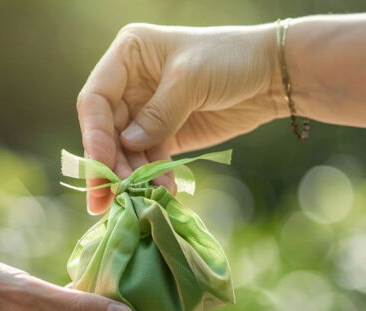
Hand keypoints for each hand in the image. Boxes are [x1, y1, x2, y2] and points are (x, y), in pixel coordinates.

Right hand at [77, 22, 284, 213]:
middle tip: (106, 198)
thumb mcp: (191, 78)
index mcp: (127, 56)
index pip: (95, 98)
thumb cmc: (231, 58)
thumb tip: (128, 145)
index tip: (101, 164)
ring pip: (125, 150)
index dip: (94, 133)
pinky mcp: (164, 134)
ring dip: (131, 176)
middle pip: (106, 130)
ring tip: (141, 198)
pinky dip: (152, 177)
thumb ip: (158, 114)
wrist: (272, 76)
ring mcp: (146, 111)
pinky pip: (148, 159)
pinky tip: (161, 191)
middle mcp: (129, 84)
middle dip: (108, 165)